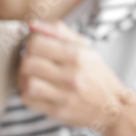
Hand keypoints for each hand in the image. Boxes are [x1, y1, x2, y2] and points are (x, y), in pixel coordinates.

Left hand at [17, 20, 134, 131]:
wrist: (112, 106)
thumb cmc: (94, 73)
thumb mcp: (84, 47)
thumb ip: (57, 32)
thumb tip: (31, 24)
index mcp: (77, 56)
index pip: (35, 44)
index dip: (30, 44)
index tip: (36, 48)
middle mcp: (71, 76)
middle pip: (27, 64)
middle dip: (25, 62)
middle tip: (33, 63)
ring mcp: (64, 96)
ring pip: (26, 83)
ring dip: (23, 79)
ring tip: (32, 76)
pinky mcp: (57, 111)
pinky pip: (28, 100)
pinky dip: (27, 93)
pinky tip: (36, 90)